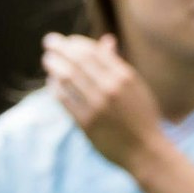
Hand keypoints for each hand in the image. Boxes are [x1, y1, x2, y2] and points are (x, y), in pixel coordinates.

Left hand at [40, 33, 163, 172]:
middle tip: (49, 41)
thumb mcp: (136, 87)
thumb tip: (106, 41)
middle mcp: (110, 88)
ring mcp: (97, 106)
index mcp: (125, 76)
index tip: (68, 41)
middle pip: (77, 60)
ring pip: (67, 77)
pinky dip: (55, 87)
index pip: (93, 50)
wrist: (146, 151)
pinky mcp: (86, 123)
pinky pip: (64, 99)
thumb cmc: (142, 116)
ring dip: (54, 65)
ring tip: (48, 60)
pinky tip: (52, 82)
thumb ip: (119, 66)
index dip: (76, 43)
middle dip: (59, 48)